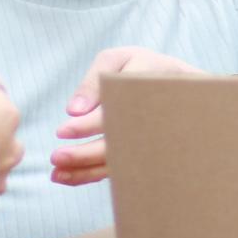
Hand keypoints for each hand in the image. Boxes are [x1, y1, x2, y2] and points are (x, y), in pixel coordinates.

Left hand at [51, 47, 204, 186]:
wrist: (181, 83)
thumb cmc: (140, 67)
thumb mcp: (117, 61)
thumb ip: (94, 81)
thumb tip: (74, 110)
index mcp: (147, 90)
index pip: (115, 112)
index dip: (89, 124)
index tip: (63, 130)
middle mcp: (153, 120)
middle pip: (119, 144)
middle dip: (85, 154)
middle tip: (56, 157)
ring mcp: (152, 141)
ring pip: (119, 163)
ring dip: (86, 171)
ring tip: (57, 173)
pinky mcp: (144, 154)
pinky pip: (119, 169)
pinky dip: (92, 175)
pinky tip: (69, 176)